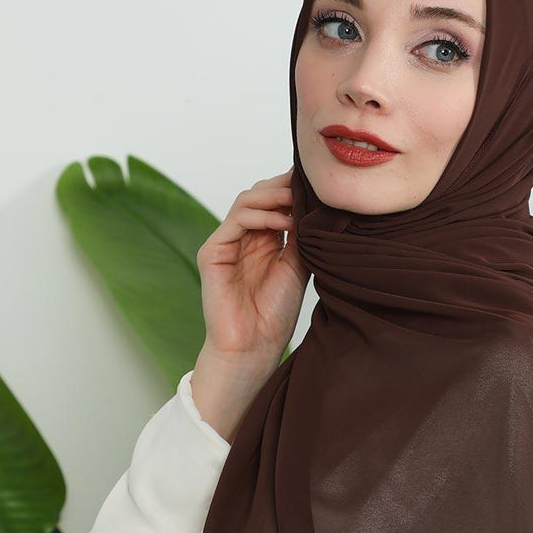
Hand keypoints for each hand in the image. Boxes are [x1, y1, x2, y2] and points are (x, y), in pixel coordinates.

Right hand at [196, 166, 310, 366]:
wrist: (254, 346)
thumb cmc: (275, 314)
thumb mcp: (298, 266)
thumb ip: (301, 235)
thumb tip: (316, 203)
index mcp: (264, 240)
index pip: (274, 201)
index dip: (293, 189)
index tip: (319, 185)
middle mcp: (244, 237)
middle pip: (259, 194)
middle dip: (284, 186)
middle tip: (308, 186)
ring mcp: (226, 242)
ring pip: (247, 200)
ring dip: (274, 196)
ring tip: (297, 201)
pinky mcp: (212, 252)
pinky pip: (236, 220)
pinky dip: (261, 215)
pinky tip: (283, 221)